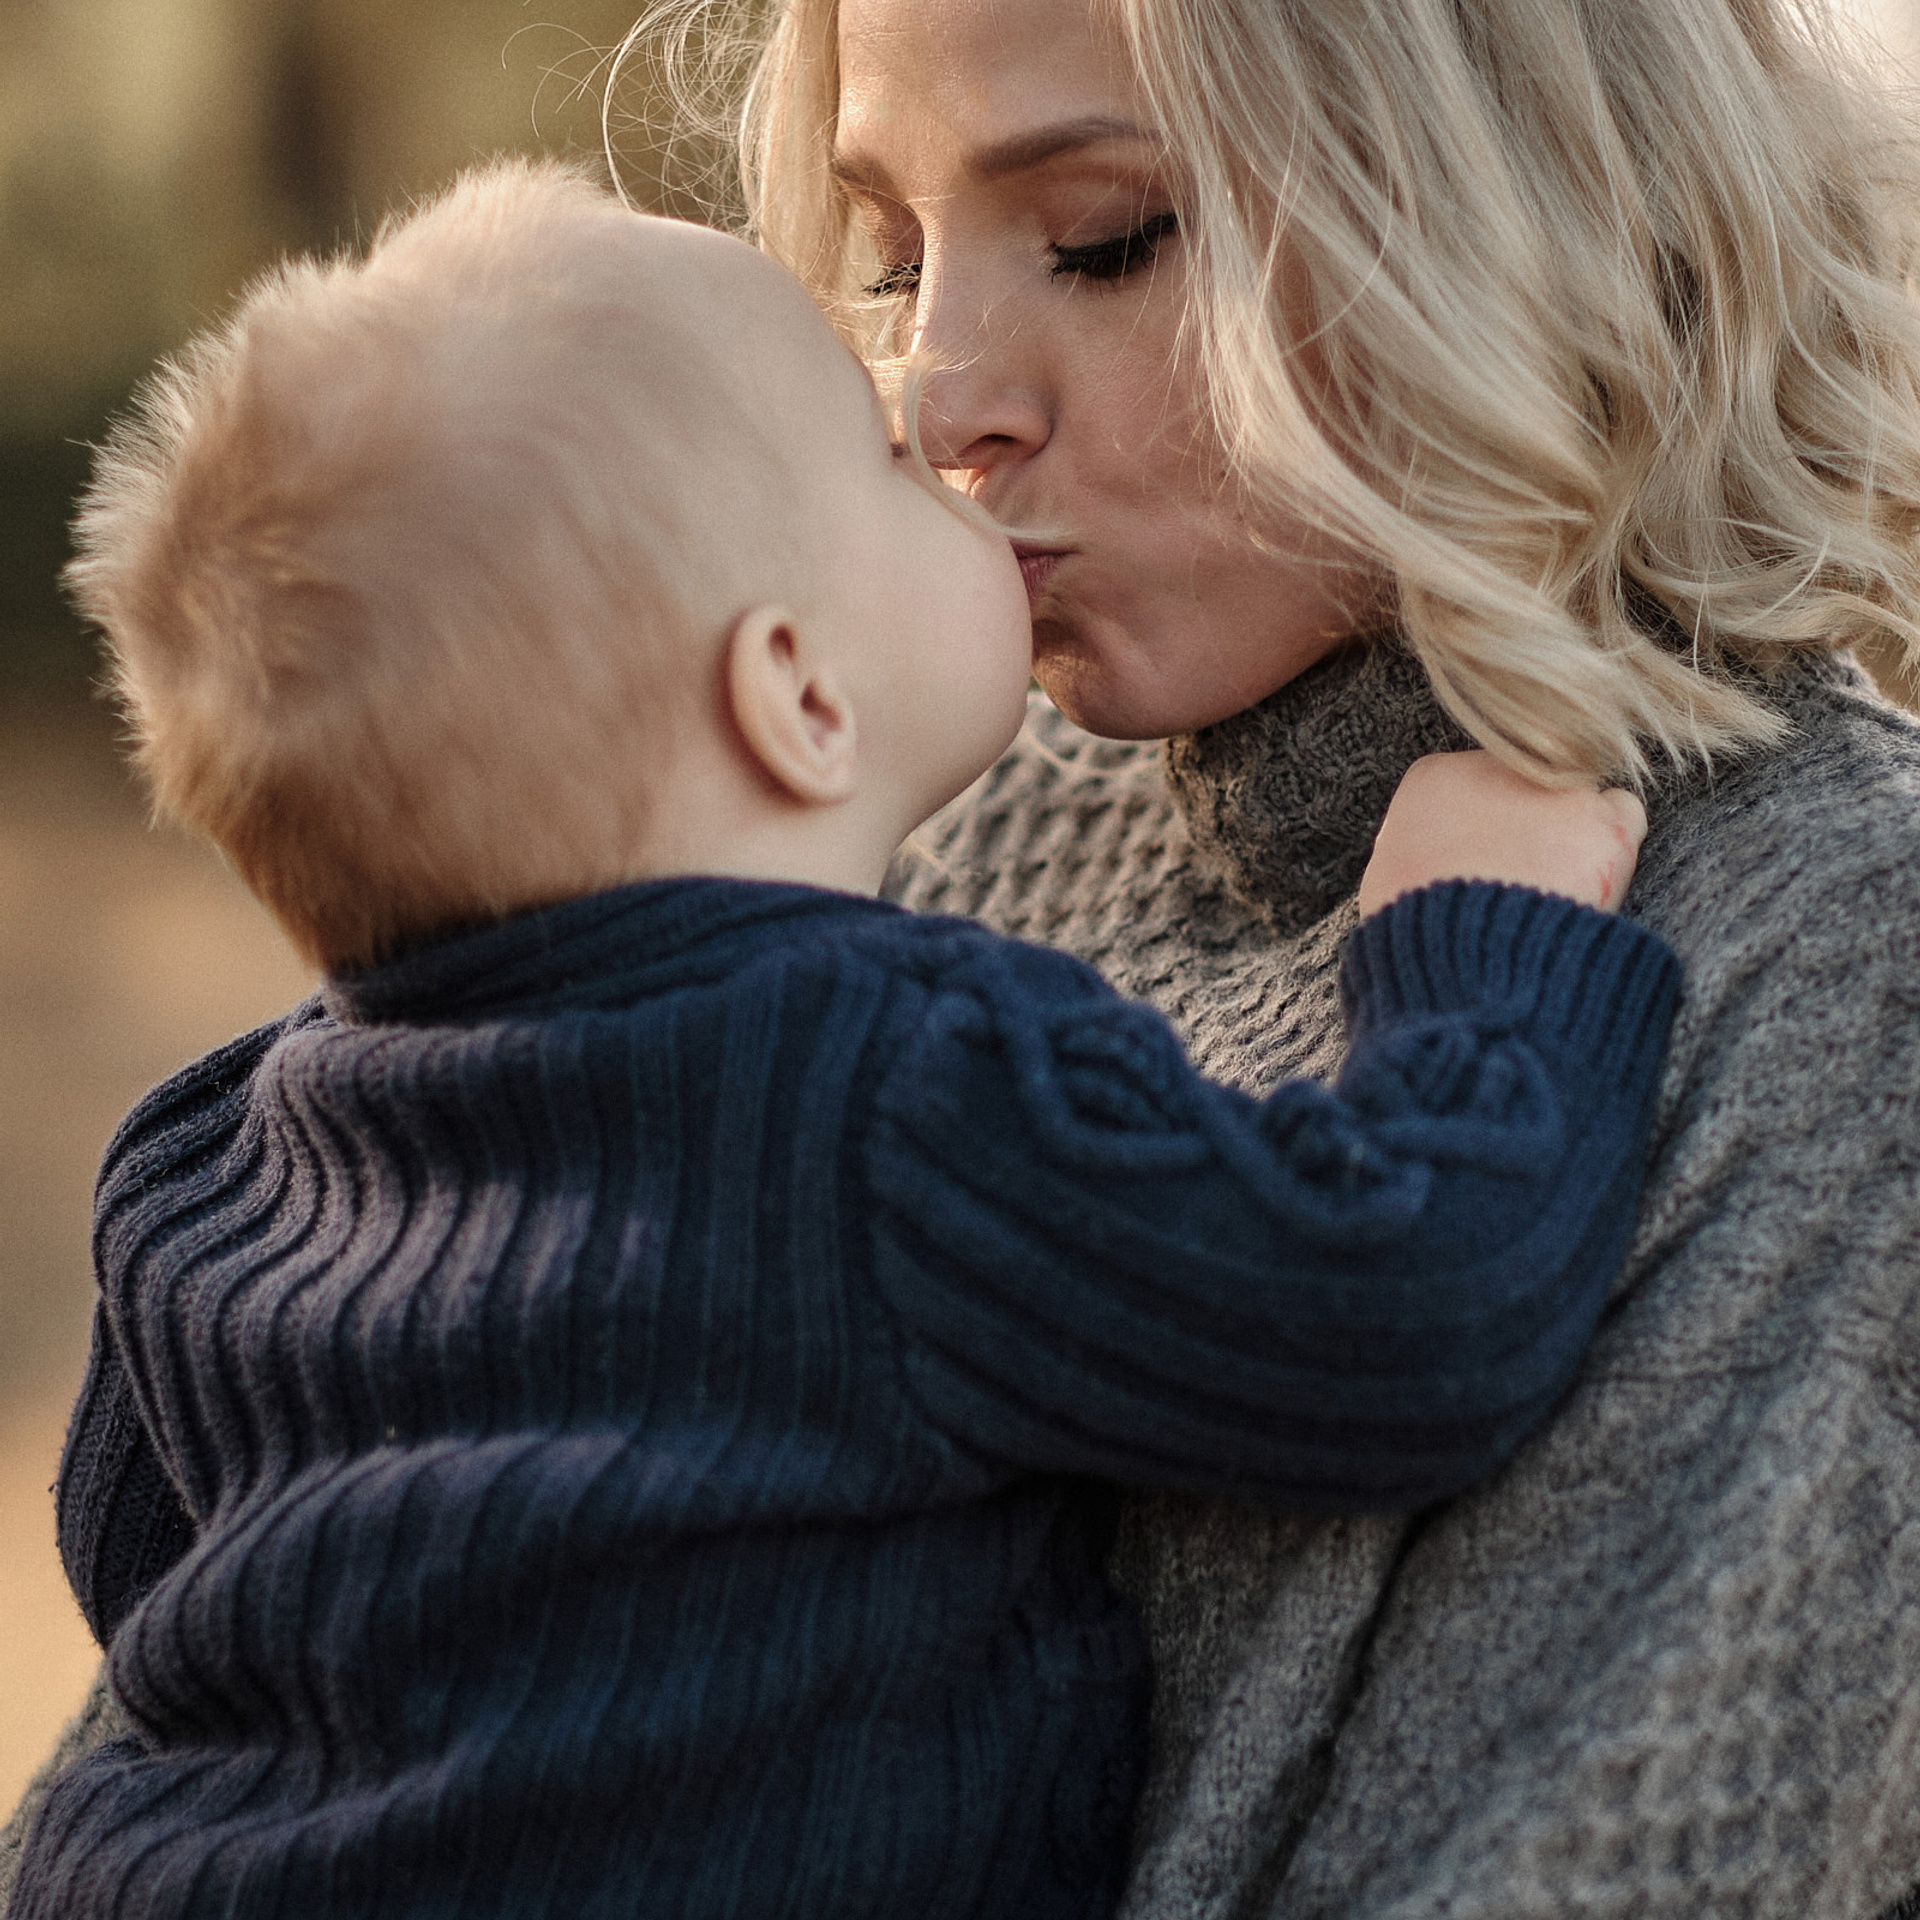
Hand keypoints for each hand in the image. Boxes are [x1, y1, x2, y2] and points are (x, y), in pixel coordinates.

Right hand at [1359, 751, 1647, 918]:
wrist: (1464, 957)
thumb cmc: (1415, 927)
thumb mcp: (1388, 879)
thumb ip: (1411, 850)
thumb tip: (1423, 859)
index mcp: (1433, 777)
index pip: (1468, 787)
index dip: (1479, 825)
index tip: (1483, 858)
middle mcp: (1495, 767)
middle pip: (1523, 784)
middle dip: (1527, 822)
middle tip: (1524, 876)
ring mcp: (1552, 789)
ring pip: (1573, 797)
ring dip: (1570, 833)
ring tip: (1557, 886)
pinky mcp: (1603, 819)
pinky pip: (1624, 816)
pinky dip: (1615, 846)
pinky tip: (1594, 880)